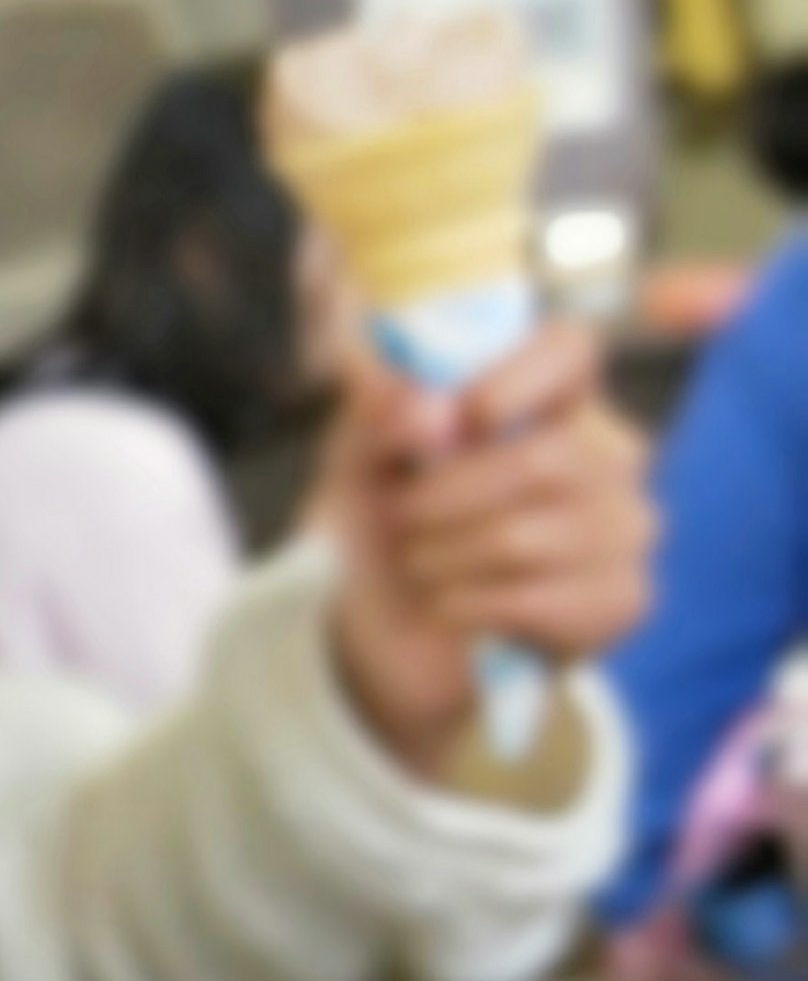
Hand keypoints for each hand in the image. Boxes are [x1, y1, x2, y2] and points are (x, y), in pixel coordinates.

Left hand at [325, 321, 655, 777]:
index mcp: (549, 401)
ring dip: (439, 558)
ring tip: (420, 565)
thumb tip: (428, 409)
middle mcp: (606, 457)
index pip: (570, 350)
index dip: (517, 376)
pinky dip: (461, 607)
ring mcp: (624, 529)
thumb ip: (377, 418)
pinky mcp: (620, 600)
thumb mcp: (355, 465)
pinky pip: (532, 600)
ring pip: (525, 538)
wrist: (380, 631)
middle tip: (401, 520)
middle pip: (542, 460)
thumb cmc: (385, 530)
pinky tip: (449, 608)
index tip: (463, 417)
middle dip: (440, 499)